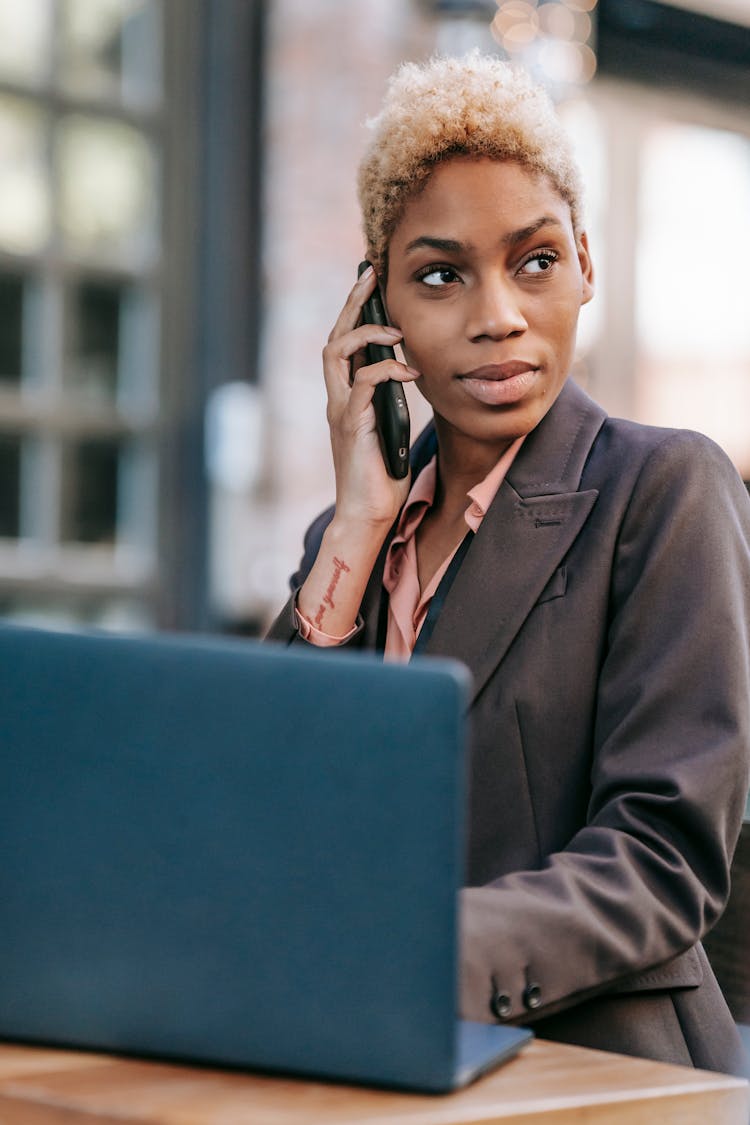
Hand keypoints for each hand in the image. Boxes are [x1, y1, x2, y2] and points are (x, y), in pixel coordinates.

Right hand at [323, 265, 419, 531]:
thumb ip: (390, 401)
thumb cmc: (382, 477)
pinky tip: (409, 370)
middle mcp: (337, 399)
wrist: (368, 514)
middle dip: (352, 304)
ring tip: (394, 329)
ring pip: (336, 353)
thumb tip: (408, 375)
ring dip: (365, 334)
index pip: (343, 345)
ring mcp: (341, 411)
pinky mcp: (352, 425)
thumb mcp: (391, 428)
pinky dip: (386, 370)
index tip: (371, 285)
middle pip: (334, 338)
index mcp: (345, 398)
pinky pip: (363, 384)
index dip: (354, 313)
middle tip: (370, 276)